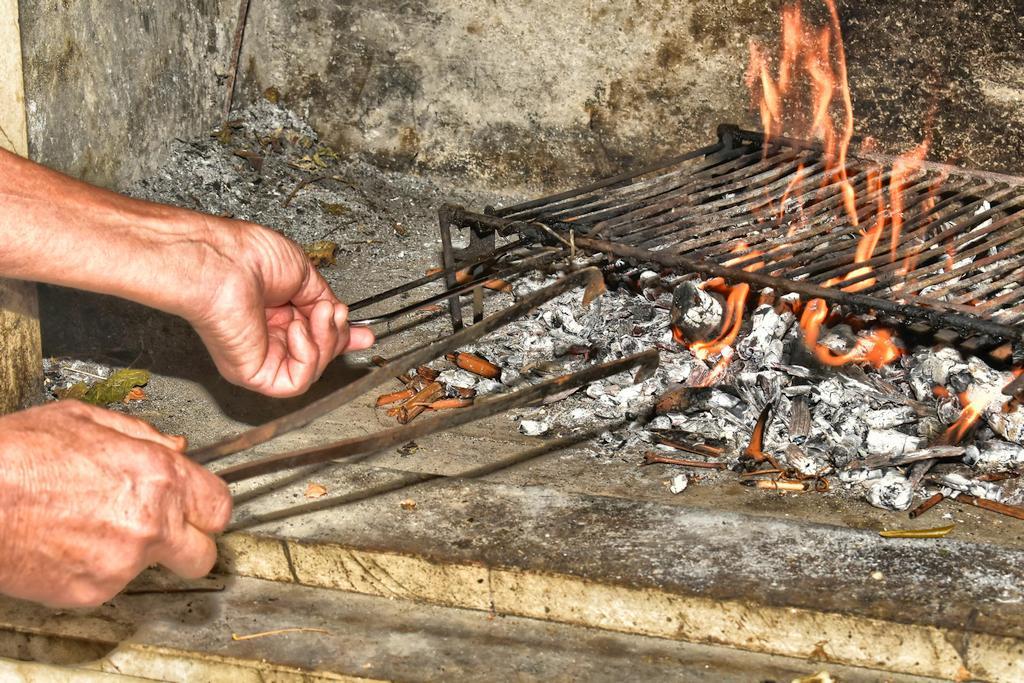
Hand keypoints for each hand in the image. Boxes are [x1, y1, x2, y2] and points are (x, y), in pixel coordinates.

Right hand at [0, 401, 231, 607]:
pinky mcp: (93, 592)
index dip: (208, 508)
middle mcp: (151, 523)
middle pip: (203, 555)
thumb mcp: (86, 420)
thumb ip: (143, 436)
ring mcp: (123, 563)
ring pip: (151, 568)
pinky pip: (111, 583)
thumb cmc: (18, 456)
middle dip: (190, 545)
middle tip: (167, 533)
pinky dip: (96, 568)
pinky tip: (69, 541)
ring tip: (89, 523)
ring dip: (133, 552)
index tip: (199, 510)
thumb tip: (175, 447)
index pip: (218, 507)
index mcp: (159, 477)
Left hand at [185, 217, 374, 396]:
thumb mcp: (303, 275)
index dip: (341, 337)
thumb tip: (342, 317)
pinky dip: (308, 356)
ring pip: (312, 370)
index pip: (315, 337)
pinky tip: (296, 329)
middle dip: (337, 335)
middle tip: (333, 311)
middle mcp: (266, 337)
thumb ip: (324, 301)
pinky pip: (296, 382)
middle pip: (320, 354)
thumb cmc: (248, 257)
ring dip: (325, 341)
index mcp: (275, 314)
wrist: (223, 261)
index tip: (364, 335)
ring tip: (317, 313)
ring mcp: (260, 357)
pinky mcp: (253, 374)